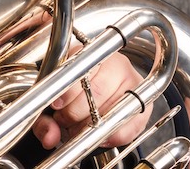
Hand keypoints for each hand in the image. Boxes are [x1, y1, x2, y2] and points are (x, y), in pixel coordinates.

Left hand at [31, 51, 149, 149]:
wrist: (94, 93)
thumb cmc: (71, 94)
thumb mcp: (53, 102)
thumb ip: (45, 120)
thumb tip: (49, 137)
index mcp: (87, 52)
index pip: (80, 67)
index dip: (67, 90)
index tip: (56, 106)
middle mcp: (114, 62)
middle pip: (98, 89)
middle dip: (77, 112)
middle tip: (66, 122)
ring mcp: (132, 81)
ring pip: (114, 106)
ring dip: (94, 125)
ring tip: (79, 128)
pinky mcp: (144, 102)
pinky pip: (132, 124)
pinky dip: (113, 135)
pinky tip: (99, 135)